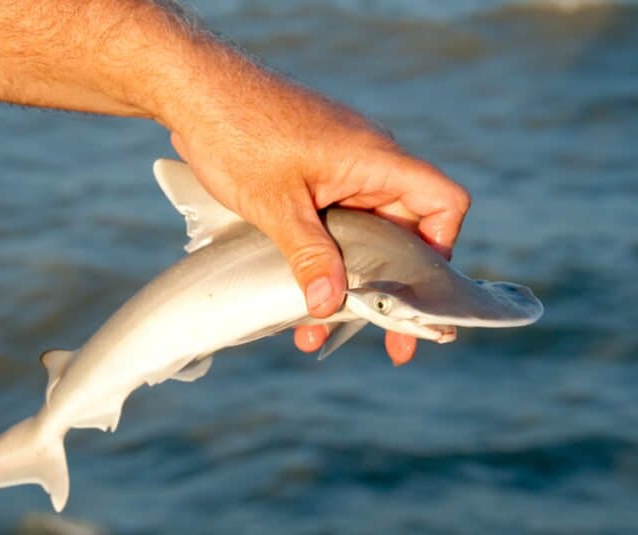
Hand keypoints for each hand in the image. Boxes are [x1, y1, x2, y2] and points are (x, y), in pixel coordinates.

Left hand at [166, 78, 469, 365]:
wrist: (195, 90)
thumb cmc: (238, 131)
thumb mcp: (275, 204)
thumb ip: (309, 255)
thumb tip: (331, 307)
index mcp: (375, 160)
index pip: (443, 202)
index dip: (442, 248)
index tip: (415, 291)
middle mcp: (368, 163)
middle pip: (405, 232)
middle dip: (391, 288)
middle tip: (392, 343)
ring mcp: (341, 168)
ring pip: (363, 235)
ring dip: (347, 281)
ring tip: (319, 331)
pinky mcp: (314, 174)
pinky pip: (334, 223)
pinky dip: (323, 260)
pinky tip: (295, 296)